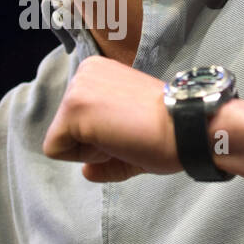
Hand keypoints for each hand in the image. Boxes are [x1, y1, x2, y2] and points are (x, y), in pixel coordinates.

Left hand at [42, 55, 178, 181]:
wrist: (188, 127)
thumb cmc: (169, 130)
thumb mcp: (131, 132)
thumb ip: (104, 152)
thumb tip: (86, 171)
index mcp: (99, 72)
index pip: (79, 117)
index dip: (102, 137)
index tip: (132, 128)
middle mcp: (84, 72)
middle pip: (67, 127)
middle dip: (94, 143)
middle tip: (129, 134)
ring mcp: (76, 89)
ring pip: (61, 138)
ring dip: (91, 149)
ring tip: (124, 135)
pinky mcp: (72, 108)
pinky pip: (55, 148)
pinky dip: (83, 156)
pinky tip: (113, 139)